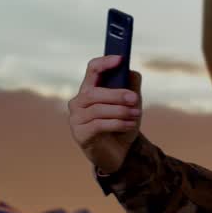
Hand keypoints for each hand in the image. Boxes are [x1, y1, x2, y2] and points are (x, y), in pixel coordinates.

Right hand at [69, 55, 142, 173]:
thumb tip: (132, 72)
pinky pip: (98, 125)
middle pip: (93, 92)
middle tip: (135, 99)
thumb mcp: (131, 106)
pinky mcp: (80, 134)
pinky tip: (130, 125)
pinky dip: (117, 124)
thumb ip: (131, 87)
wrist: (118, 153)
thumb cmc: (121, 125)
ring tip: (136, 115)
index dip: (105, 62)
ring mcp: (76, 119)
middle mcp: (78, 102)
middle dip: (117, 94)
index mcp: (90, 89)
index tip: (120, 59)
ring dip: (120, 111)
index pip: (92, 69)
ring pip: (97, 109)